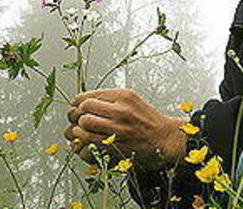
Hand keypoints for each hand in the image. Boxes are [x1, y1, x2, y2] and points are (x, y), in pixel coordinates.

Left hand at [63, 88, 188, 169]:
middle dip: (76, 115)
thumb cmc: (149, 121)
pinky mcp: (117, 147)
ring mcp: (119, 129)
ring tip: (79, 132)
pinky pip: (90, 145)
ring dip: (78, 131)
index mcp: (124, 96)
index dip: (77, 102)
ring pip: (85, 126)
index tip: (76, 107)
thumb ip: (110, 99)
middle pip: (84, 109)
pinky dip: (82, 146)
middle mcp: (121, 111)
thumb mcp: (132, 101)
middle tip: (76, 120)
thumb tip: (83, 102)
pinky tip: (84, 145)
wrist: (166, 139)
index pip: (89, 95)